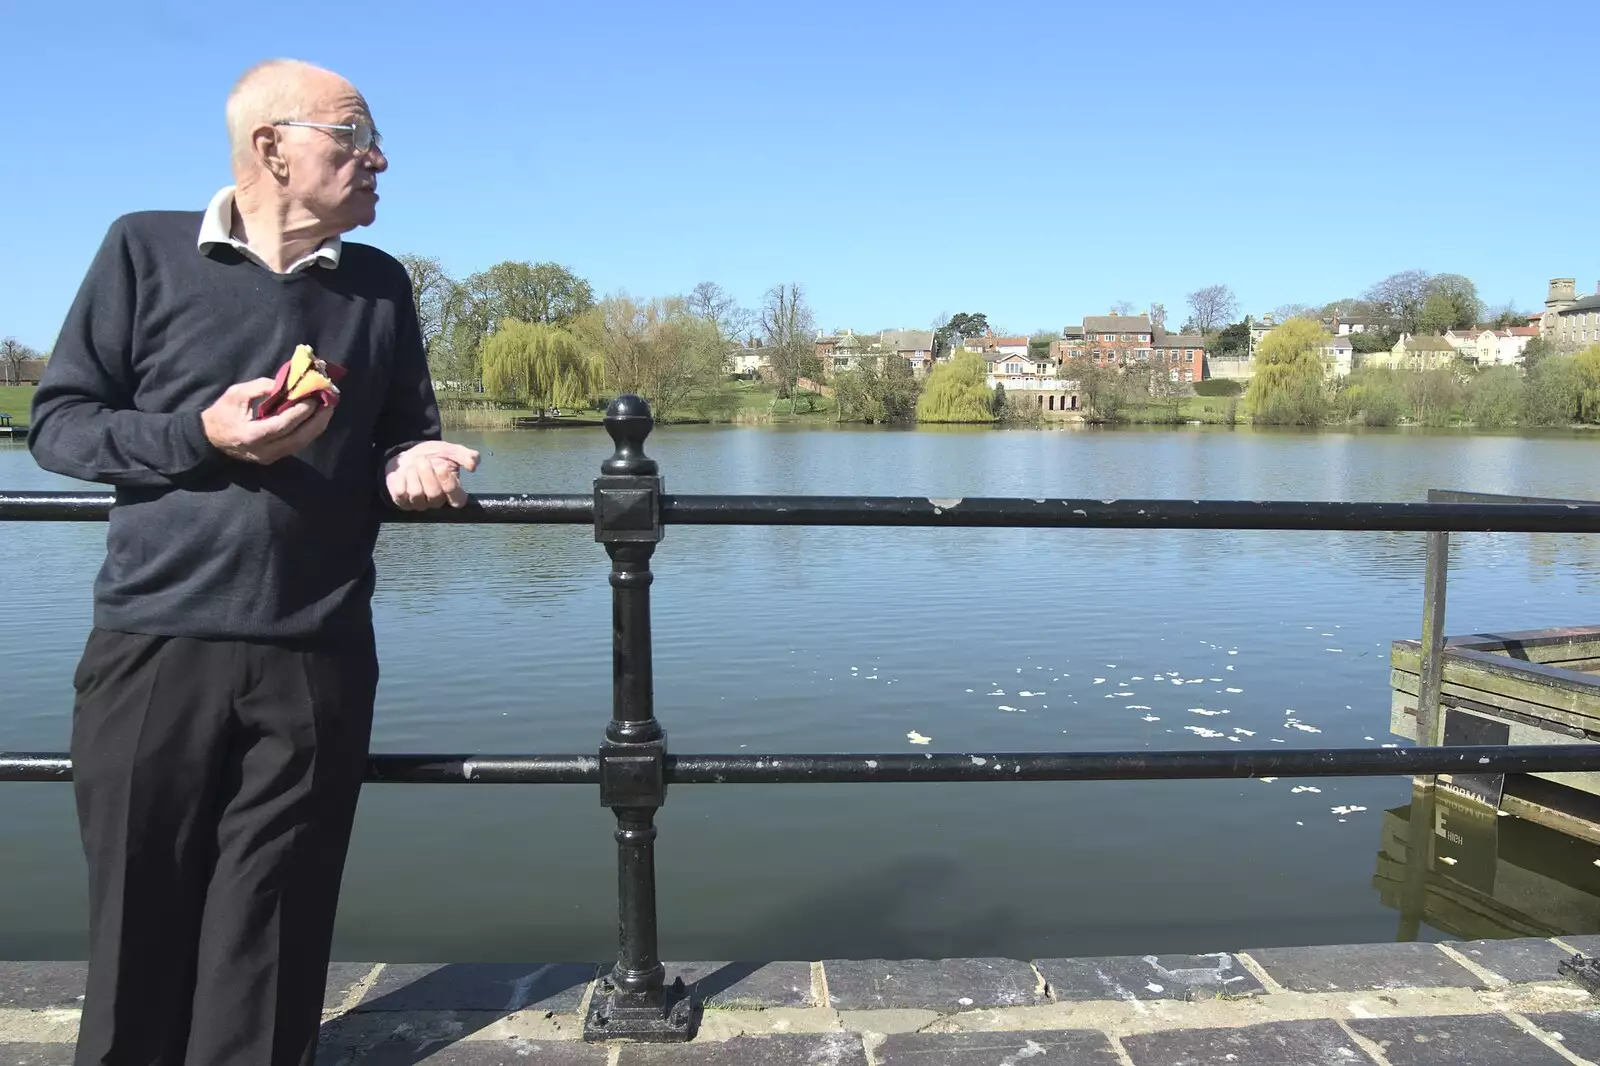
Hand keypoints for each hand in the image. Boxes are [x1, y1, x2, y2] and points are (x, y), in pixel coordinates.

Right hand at [201, 378, 333, 463]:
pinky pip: (296, 445)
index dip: (300, 412)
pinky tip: (316, 419)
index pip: (282, 425)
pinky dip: (308, 431)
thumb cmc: (220, 414)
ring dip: (316, 426)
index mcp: (251, 435)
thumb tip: (287, 384)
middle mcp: (263, 451)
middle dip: (316, 421)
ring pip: (300, 444)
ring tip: (327, 409)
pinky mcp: (274, 458)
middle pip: (297, 438)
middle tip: (330, 403)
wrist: (209, 440)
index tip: (313, 398)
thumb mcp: (235, 394)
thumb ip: (261, 387)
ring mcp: (270, 457)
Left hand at [384, 440, 480, 509]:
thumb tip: (473, 465)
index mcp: (454, 493)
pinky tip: (403, 472)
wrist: (410, 454)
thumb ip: (466, 456)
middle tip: (423, 459)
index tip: (443, 464)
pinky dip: (401, 478)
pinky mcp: (402, 502)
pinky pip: (400, 493)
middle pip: (434, 495)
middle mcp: (437, 503)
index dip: (449, 483)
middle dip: (427, 473)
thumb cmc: (435, 455)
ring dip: (413, 473)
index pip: (458, 500)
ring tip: (413, 464)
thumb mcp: (452, 451)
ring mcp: (419, 504)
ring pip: (416, 494)